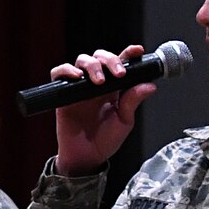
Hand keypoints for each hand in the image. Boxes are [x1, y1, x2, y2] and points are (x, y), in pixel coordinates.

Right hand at [53, 45, 155, 175]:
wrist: (87, 157)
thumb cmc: (105, 140)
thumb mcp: (124, 121)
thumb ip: (133, 101)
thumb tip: (149, 86)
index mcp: (114, 87)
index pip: (120, 63)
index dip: (128, 53)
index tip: (137, 51)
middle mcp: (96, 83)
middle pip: (100, 56)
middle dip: (110, 60)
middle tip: (118, 74)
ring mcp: (79, 87)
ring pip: (82, 60)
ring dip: (92, 65)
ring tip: (99, 81)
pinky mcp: (64, 94)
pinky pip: (59, 74)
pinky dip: (66, 71)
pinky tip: (76, 77)